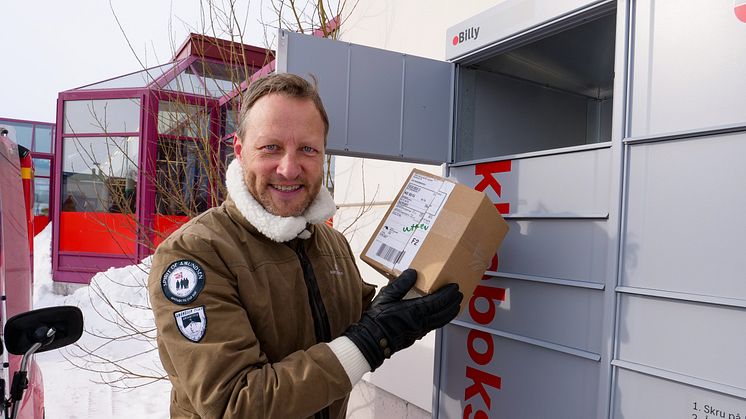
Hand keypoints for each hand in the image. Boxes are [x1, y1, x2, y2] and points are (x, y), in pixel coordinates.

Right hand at [344, 269, 462, 370]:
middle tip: (459, 294)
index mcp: (414, 311)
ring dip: (450, 312)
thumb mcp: (386, 296)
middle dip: (453, 302)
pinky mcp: (416, 335)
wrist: (371, 341)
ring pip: (441, 321)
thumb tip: (412, 273)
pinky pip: (435, 325)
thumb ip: (400, 284)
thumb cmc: (377, 320)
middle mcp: (421, 322)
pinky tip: (441, 315)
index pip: (438, 301)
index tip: (454, 287)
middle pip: (444, 312)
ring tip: (455, 305)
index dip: (448, 294)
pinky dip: (443, 318)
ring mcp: (420, 330)